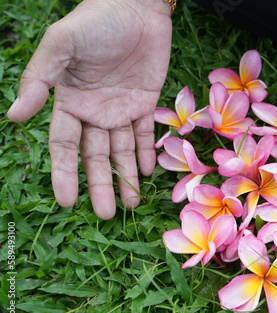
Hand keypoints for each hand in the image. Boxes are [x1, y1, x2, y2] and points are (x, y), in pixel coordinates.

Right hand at [7, 0, 172, 218]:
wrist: (137, 6)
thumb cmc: (96, 21)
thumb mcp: (61, 45)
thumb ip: (39, 79)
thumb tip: (13, 117)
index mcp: (69, 102)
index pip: (64, 147)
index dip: (64, 174)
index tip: (68, 202)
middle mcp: (94, 111)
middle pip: (95, 157)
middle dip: (100, 185)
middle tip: (108, 215)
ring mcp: (121, 109)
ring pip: (122, 151)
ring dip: (127, 177)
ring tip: (133, 204)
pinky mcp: (145, 102)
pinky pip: (146, 134)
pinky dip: (148, 153)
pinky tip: (149, 173)